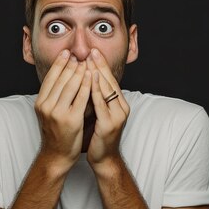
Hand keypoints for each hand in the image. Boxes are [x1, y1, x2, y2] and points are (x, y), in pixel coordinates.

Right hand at [35, 50, 91, 172]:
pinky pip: (81, 98)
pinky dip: (86, 85)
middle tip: (79, 53)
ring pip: (70, 86)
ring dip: (79, 71)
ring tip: (86, 61)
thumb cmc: (55, 132)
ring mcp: (58, 113)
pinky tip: (92, 76)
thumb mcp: (48, 112)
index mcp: (40, 102)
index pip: (50, 78)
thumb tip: (61, 76)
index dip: (58, 64)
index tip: (66, 52)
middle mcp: (46, 106)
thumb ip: (53, 96)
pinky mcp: (71, 120)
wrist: (56, 155)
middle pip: (60, 79)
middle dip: (71, 64)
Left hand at [86, 48, 130, 166]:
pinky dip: (96, 91)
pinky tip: (90, 80)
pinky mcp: (110, 124)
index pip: (110, 79)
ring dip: (97, 74)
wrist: (103, 158)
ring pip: (107, 90)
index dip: (101, 65)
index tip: (92, 51)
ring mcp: (117, 116)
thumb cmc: (98, 135)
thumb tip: (86, 78)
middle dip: (100, 65)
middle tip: (91, 50)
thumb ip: (96, 97)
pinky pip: (101, 104)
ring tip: (89, 61)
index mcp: (119, 103)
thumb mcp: (98, 112)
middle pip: (110, 81)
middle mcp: (122, 107)